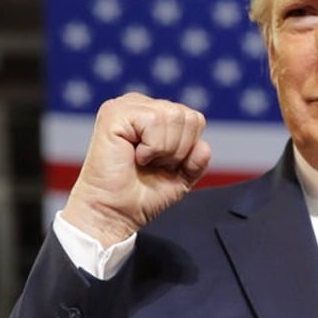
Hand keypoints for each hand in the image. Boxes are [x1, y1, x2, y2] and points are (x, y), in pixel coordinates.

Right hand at [61, 93, 211, 246]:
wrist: (114, 212)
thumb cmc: (141, 195)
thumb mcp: (181, 176)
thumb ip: (198, 159)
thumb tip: (203, 146)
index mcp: (156, 114)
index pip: (195, 120)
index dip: (187, 149)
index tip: (163, 164)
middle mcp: (141, 105)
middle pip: (189, 117)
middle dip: (178, 150)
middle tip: (152, 163)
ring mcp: (127, 106)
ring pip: (174, 116)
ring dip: (164, 149)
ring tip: (143, 160)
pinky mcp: (115, 113)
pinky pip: (154, 120)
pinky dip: (151, 147)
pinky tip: (134, 155)